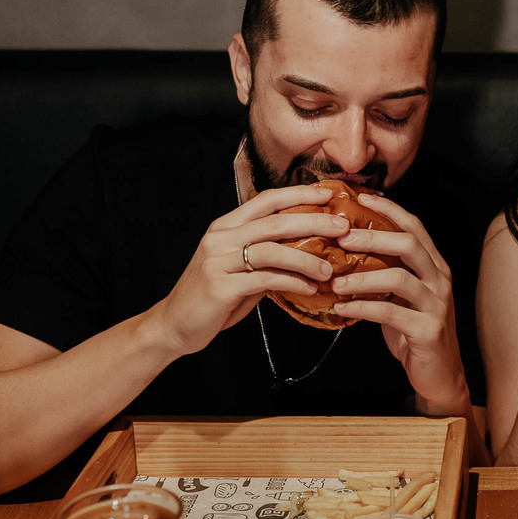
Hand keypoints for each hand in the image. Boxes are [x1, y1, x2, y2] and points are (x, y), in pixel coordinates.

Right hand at [152, 184, 351, 355]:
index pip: (265, 200)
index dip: (297, 193)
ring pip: (272, 250)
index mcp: (225, 227)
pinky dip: (292, 282)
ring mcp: (218, 261)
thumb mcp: (239, 268)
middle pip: (274, 222)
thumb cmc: (213, 296)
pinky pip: (264, 279)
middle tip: (341, 227)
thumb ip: (265, 256)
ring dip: (306, 259)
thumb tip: (307, 249)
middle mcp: (220, 238)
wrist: (175, 324)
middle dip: (313, 221)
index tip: (326, 194)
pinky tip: (310, 288)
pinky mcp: (220, 286)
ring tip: (329, 269)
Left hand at [324, 193, 470, 413]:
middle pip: (409, 244)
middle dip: (372, 237)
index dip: (388, 210)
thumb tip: (344, 252)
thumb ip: (384, 273)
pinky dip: (362, 308)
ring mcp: (436, 305)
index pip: (414, 226)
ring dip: (363, 275)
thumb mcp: (400, 297)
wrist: (439, 375)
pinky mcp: (428, 330)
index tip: (360, 198)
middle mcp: (439, 280)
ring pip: (400, 277)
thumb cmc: (414, 333)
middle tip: (341, 236)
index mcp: (434, 266)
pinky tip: (341, 309)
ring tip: (335, 280)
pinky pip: (391, 313)